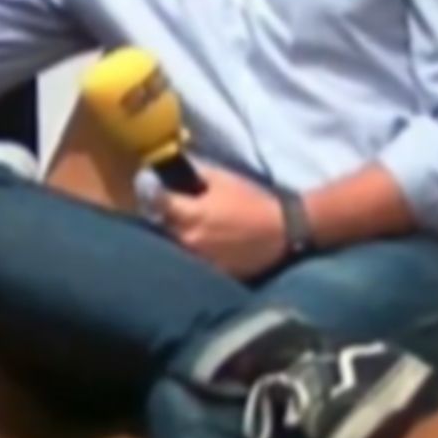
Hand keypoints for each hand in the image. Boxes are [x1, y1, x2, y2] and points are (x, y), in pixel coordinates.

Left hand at [157, 164, 285, 279]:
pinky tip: (196, 246)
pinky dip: (189, 255)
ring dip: (173, 237)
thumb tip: (172, 164)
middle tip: (166, 210)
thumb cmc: (252, 202)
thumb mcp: (223, 178)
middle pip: (160, 227)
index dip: (152, 194)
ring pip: (173, 247)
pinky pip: (190, 263)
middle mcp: (189, 239)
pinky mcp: (212, 272)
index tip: (153, 189)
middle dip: (161, 217)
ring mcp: (199, 259)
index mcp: (190, 214)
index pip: (156, 203)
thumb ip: (194, 171)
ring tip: (180, 229)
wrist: (285, 231)